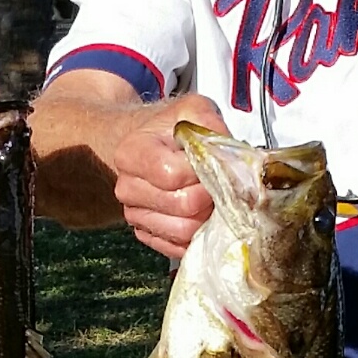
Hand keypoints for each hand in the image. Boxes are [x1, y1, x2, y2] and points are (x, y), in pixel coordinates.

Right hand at [113, 93, 229, 259]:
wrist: (147, 145)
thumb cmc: (171, 129)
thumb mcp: (192, 110)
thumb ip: (211, 125)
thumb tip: (230, 157)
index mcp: (132, 153)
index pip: (174, 176)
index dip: (203, 173)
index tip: (212, 163)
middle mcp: (126, 187)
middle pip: (182, 207)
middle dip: (211, 197)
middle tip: (219, 184)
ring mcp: (133, 214)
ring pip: (183, 231)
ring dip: (208, 218)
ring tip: (212, 198)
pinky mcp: (145, 234)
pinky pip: (178, 247)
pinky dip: (198, 235)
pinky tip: (202, 214)